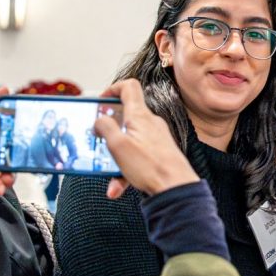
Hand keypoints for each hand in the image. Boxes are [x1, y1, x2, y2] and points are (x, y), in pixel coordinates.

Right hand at [94, 79, 197, 198]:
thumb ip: (105, 128)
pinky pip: (137, 156)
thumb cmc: (152, 167)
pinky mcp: (159, 153)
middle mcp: (150, 123)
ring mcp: (156, 138)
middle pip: (125, 117)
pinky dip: (126, 169)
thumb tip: (99, 120)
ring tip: (107, 172)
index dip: (112, 89)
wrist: (176, 188)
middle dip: (109, 130)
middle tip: (98, 139)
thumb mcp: (118, 145)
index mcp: (140, 116)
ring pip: (129, 141)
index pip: (128, 87)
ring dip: (115, 156)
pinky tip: (118, 186)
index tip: (101, 102)